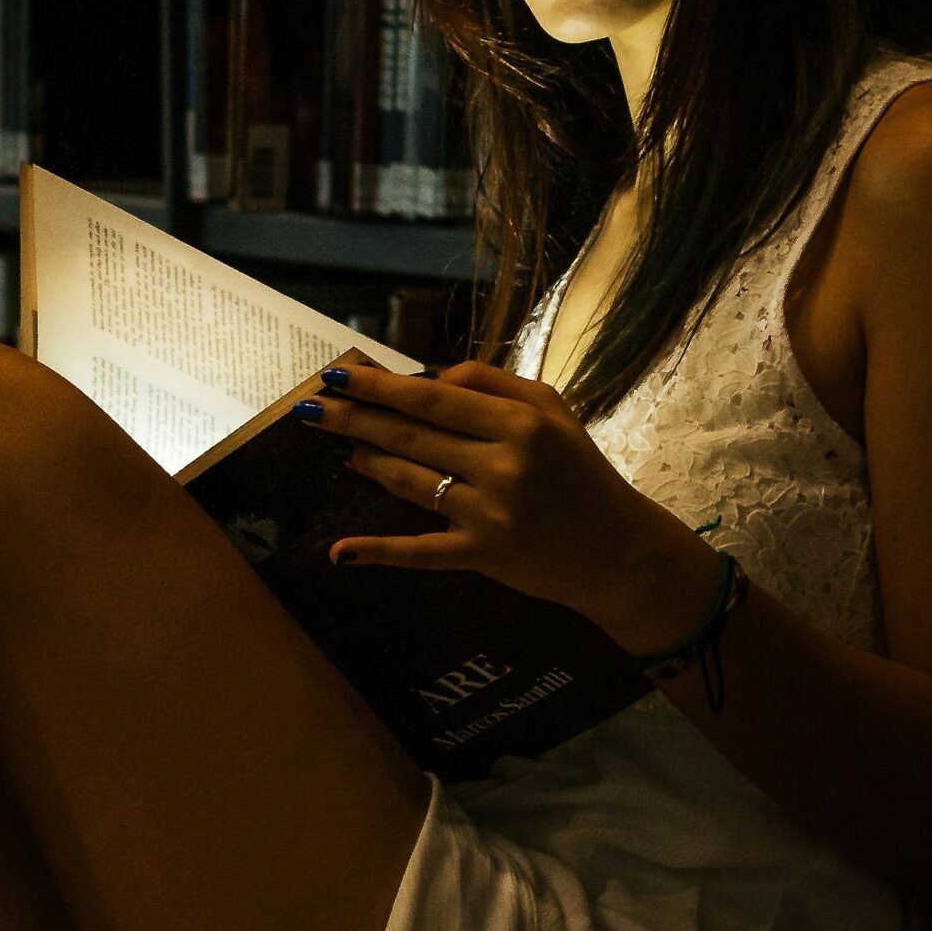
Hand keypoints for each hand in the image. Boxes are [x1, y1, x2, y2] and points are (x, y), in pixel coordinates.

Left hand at [296, 360, 721, 651]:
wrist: (619, 551)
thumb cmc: (579, 471)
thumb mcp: (552, 410)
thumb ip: (492, 382)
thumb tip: (428, 377)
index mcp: (520, 422)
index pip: (433, 396)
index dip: (379, 386)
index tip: (338, 375)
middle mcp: (504, 465)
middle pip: (411, 435)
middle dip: (355, 419)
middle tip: (313, 409)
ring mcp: (491, 513)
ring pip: (410, 482)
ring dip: (368, 463)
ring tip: (344, 449)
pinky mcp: (483, 556)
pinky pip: (420, 551)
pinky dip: (378, 552)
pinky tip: (340, 552)